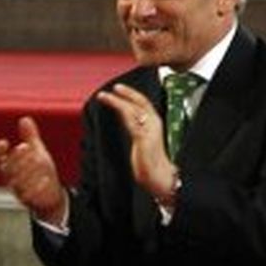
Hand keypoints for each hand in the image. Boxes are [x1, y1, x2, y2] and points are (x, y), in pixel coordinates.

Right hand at [0, 116, 64, 224]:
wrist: (49, 195)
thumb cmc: (39, 172)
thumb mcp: (35, 151)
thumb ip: (29, 136)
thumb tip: (24, 119)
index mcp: (8, 167)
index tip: (4, 142)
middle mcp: (10, 179)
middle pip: (6, 170)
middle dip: (15, 158)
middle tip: (25, 146)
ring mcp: (19, 191)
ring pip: (17, 182)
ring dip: (26, 170)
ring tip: (38, 159)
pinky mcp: (29, 200)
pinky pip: (29, 196)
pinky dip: (37, 187)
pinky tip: (46, 179)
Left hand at [95, 83, 178, 204]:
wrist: (160, 178)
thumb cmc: (151, 165)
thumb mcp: (143, 145)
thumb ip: (138, 134)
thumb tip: (131, 128)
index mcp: (154, 125)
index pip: (144, 105)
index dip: (133, 96)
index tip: (120, 91)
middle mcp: (154, 124)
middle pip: (141, 102)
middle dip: (128, 93)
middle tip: (115, 87)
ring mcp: (150, 129)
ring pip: (133, 108)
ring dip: (118, 100)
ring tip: (105, 96)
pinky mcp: (144, 137)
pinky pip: (131, 119)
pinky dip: (121, 109)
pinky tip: (113, 105)